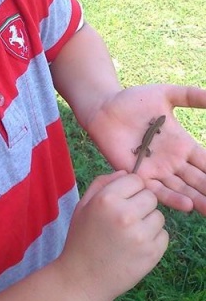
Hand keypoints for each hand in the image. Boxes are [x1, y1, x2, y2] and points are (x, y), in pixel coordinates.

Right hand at [59, 171, 167, 300]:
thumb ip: (103, 183)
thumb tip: (126, 172)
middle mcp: (125, 214)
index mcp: (107, 199)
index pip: (135, 179)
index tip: (122, 201)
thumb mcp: (83, 206)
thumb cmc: (81, 240)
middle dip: (141, 205)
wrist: (82, 279)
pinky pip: (164, 236)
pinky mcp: (152, 253)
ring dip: (148, 223)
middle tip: (125, 220)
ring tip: (130, 235)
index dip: (130, 189)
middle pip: (150, 196)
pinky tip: (135, 248)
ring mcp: (141, 235)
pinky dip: (153, 240)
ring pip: (159, 216)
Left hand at [86, 84, 205, 214]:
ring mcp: (156, 169)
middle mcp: (172, 161)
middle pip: (199, 180)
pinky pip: (158, 190)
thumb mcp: (166, 95)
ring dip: (199, 200)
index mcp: (182, 144)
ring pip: (183, 189)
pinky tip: (188, 205)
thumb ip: (191, 96)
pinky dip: (172, 198)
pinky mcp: (139, 174)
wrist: (104, 108)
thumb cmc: (133, 100)